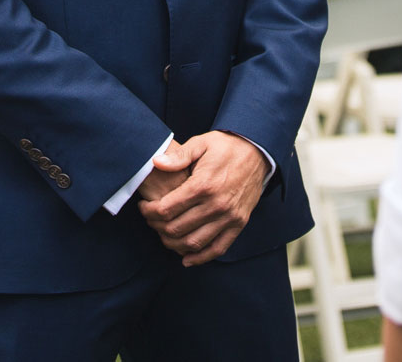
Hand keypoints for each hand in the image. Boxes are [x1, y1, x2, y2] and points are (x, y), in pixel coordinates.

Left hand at [137, 131, 267, 266]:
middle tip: (150, 220)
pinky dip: (200, 258)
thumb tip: (155, 162)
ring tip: (163, 235)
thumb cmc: (225, 147)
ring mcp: (229, 217)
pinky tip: (186, 258)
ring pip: (194, 242)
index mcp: (203, 185)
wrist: (257, 151)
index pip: (167, 209)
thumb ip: (178, 156)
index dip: (149, 211)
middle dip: (157, 227)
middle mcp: (216, 204)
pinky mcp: (239, 224)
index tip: (143, 207)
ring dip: (173, 244)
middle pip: (176, 228)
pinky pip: (218, 248)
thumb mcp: (201, 143)